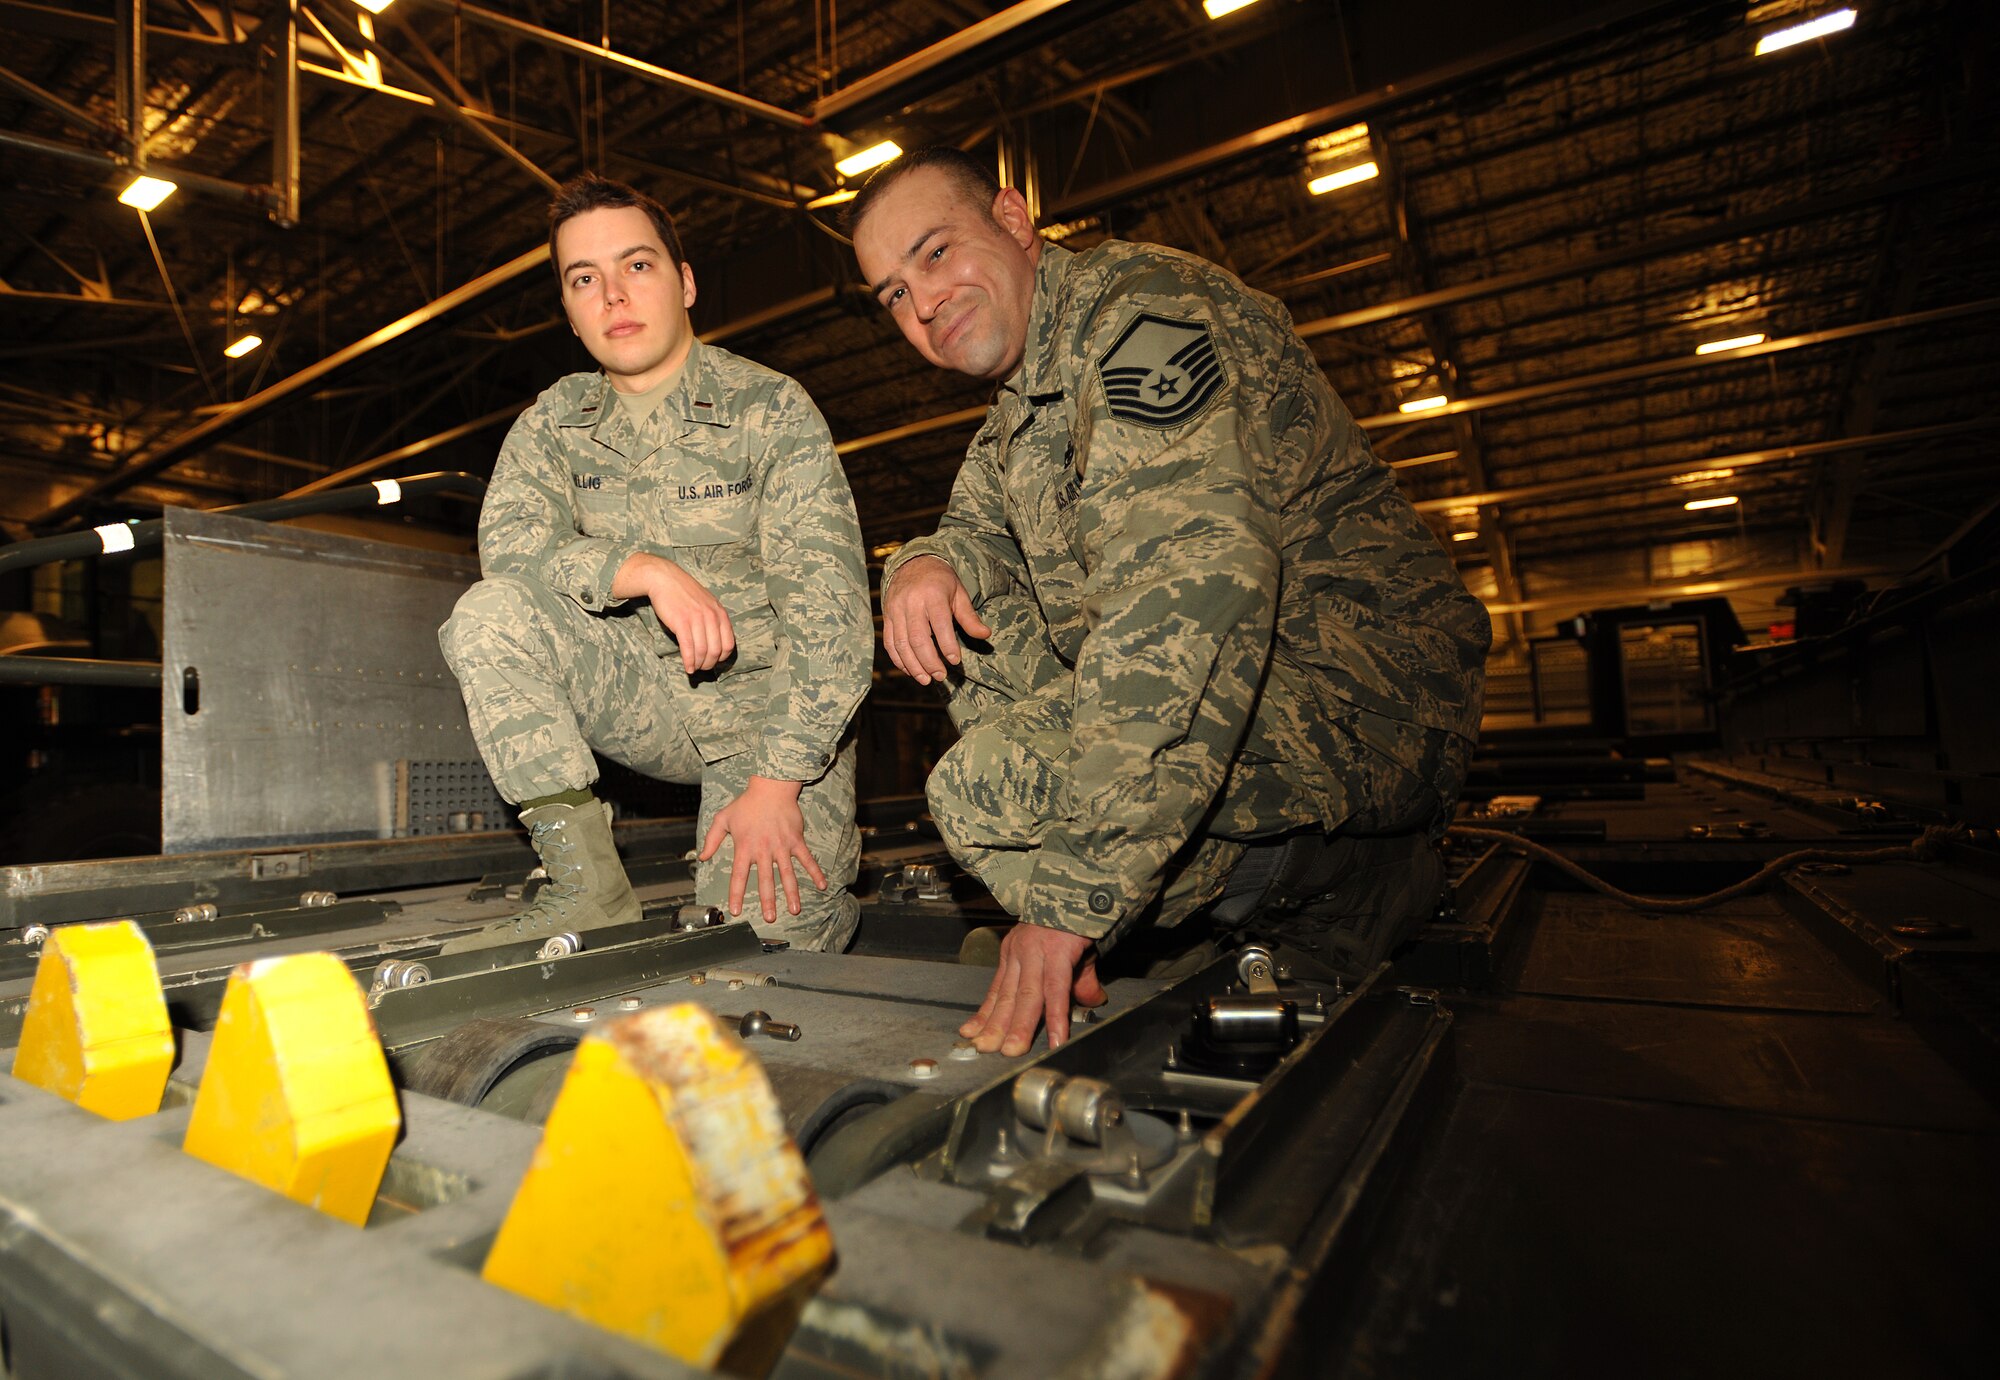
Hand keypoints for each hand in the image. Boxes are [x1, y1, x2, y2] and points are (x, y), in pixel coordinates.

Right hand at [614, 551, 734, 674]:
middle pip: (716, 650)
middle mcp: (711, 616)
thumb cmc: (684, 593)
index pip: (729, 644)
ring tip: (693, 669)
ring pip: (702, 651)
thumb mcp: (706, 603)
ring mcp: (697, 619)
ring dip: (698, 665)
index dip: (722, 657)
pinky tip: (687, 668)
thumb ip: (713, 619)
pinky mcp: (681, 622)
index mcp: (720, 613)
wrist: (664, 578)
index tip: (713, 662)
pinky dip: (689, 661)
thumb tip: (715, 643)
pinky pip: (688, 648)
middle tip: (702, 669)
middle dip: (709, 664)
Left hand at [698, 776, 827, 923]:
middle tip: (770, 918)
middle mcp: (764, 850)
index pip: (739, 876)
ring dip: (792, 893)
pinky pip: (807, 859)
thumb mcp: (723, 819)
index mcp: (745, 848)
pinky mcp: (796, 841)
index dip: (737, 894)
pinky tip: (822, 885)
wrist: (771, 788)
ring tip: (794, 910)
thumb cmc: (746, 804)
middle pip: (766, 880)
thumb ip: (711, 839)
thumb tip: (702, 857)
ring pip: (788, 874)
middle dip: (768, 901)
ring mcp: (782, 846)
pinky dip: (815, 872)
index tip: (736, 911)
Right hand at [881, 555, 991, 685]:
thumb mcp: (959, 593)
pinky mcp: (887, 617)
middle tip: (941, 676)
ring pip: (901, 643)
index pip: (940, 624)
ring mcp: (895, 610)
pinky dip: (899, 660)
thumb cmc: (940, 581)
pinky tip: (910, 670)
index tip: (956, 661)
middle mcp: (911, 602)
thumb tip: (985, 636)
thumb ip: (969, 617)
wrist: (912, 563)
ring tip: (926, 679)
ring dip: (913, 665)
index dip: (947, 645)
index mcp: (932, 595)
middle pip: (917, 638)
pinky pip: (890, 642)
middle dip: (929, 661)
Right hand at [960, 924, 1105, 1054]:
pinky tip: (971, 1029)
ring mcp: (1015, 953)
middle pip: (1026, 993)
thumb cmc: (1075, 924)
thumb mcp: (1089, 948)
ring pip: (1005, 992)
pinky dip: (983, 1011)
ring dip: (994, 1023)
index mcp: (1057, 948)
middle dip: (1017, 1025)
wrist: (1055, 893)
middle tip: (1011, 1050)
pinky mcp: (1004, 956)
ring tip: (986, 1045)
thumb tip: (1093, 1002)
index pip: (1056, 987)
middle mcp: (1032, 951)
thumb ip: (1087, 979)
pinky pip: (994, 988)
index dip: (1056, 1016)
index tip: (1056, 1042)